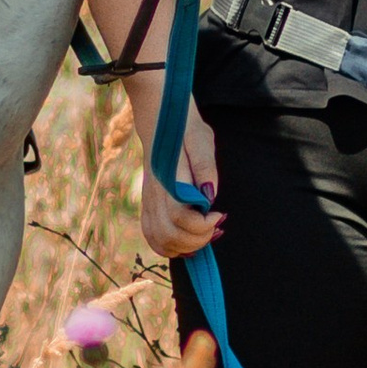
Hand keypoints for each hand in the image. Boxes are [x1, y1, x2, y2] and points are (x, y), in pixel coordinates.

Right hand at [140, 103, 223, 262]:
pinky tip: (187, 241)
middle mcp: (154, 194)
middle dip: (198, 240)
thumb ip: (206, 167)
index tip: (219, 214)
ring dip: (185, 246)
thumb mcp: (202, 139)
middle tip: (215, 226)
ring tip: (203, 235)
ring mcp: (148, 201)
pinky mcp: (147, 205)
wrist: (160, 121)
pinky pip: (152, 236)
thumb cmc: (185, 129)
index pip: (180, 217)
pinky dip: (169, 246)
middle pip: (170, 235)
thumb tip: (209, 197)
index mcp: (168, 179)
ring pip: (160, 240)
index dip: (202, 225)